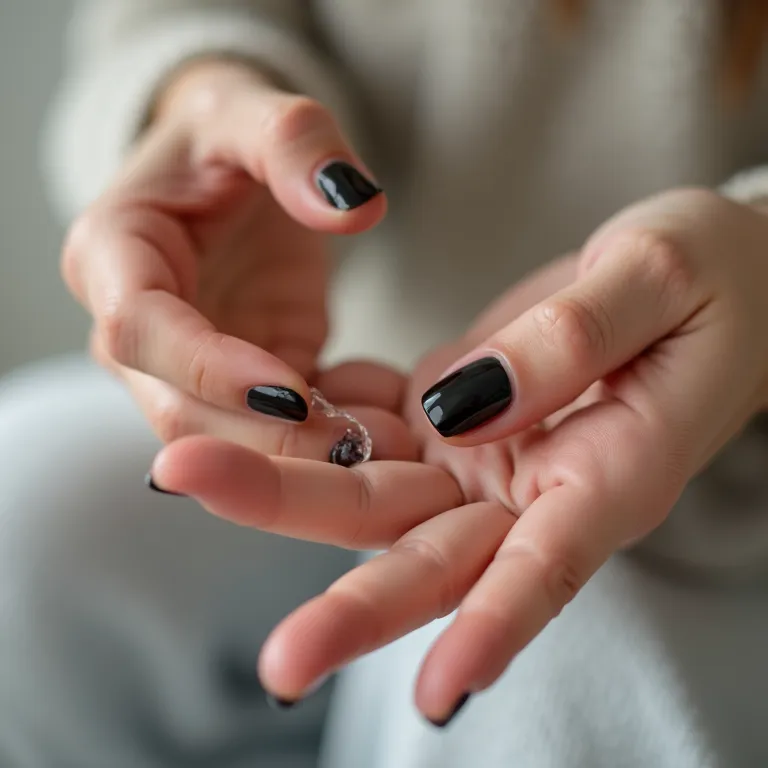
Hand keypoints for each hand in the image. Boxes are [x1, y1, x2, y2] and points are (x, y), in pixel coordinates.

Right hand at [61, 59, 409, 461]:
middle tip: (352, 447)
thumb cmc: (225, 138)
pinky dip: (315, 445)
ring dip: (292, 457)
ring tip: (375, 453)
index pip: (140, 329)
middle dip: (260, 438)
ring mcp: (182, 366)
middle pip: (177, 408)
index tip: (290, 391)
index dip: (209, 368)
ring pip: (221, 440)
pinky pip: (268, 432)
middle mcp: (132, 328)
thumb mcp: (254, 111)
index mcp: (112, 254)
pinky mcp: (234, 385)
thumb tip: (354, 206)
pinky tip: (373, 445)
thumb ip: (297, 144)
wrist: (227, 174)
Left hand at [147, 188, 767, 722]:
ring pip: (380, 495)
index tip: (439, 693)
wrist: (710, 272)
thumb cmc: (717, 275)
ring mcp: (487, 453)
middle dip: (351, 600)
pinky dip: (312, 426)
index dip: (499, 628)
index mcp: (609, 472)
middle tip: (276, 659)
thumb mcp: (660, 277)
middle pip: (433, 552)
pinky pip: (373, 429)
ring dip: (287, 493)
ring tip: (191, 476)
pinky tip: (242, 414)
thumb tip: (462, 405)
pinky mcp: (457, 415)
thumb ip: (573, 340)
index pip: (551, 565)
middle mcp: (536, 485)